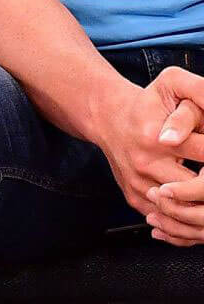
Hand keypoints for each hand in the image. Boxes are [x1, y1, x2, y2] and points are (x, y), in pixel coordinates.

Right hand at [93, 67, 203, 244]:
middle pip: (198, 190)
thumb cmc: (147, 102)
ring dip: (201, 206)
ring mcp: (139, 184)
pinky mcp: (134, 198)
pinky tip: (195, 204)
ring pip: (183, 211)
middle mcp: (145, 164)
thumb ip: (200, 90)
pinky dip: (185, 217)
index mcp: (156, 137)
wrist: (109, 119)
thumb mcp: (172, 83)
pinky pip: (166, 219)